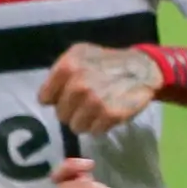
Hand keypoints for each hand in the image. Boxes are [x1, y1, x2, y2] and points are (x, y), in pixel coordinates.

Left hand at [40, 43, 159, 137]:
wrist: (141, 69)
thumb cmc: (106, 63)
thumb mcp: (79, 55)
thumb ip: (59, 74)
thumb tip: (47, 99)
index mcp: (67, 67)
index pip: (45, 98)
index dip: (56, 99)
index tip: (66, 97)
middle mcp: (79, 85)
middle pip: (61, 115)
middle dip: (72, 112)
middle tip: (86, 103)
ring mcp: (95, 101)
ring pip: (76, 127)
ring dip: (86, 122)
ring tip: (97, 110)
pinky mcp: (111, 114)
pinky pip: (95, 131)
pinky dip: (101, 126)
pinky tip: (108, 113)